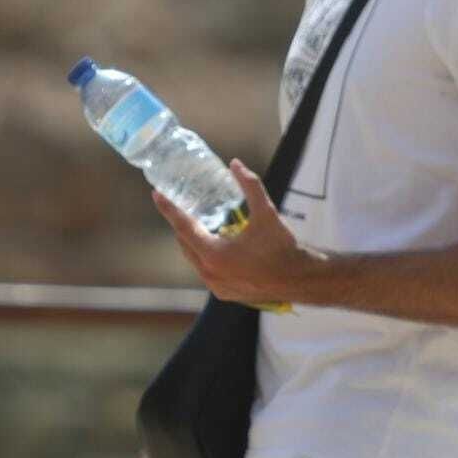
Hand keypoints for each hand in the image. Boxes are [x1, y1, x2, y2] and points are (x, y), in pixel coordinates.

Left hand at [154, 159, 318, 306]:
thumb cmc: (282, 247)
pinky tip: (221, 250)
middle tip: (186, 210)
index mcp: (213, 253)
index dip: (169, 209)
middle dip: (184, 226)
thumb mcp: (267, 213)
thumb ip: (250, 186)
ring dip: (196, 243)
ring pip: (195, 260)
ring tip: (205, 228)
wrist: (299, 278)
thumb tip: (236, 165)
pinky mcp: (224, 293)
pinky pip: (208, 273)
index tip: (157, 195)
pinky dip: (208, 259)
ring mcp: (216, 286)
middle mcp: (209, 272)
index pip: (183, 227)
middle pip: (186, 244)